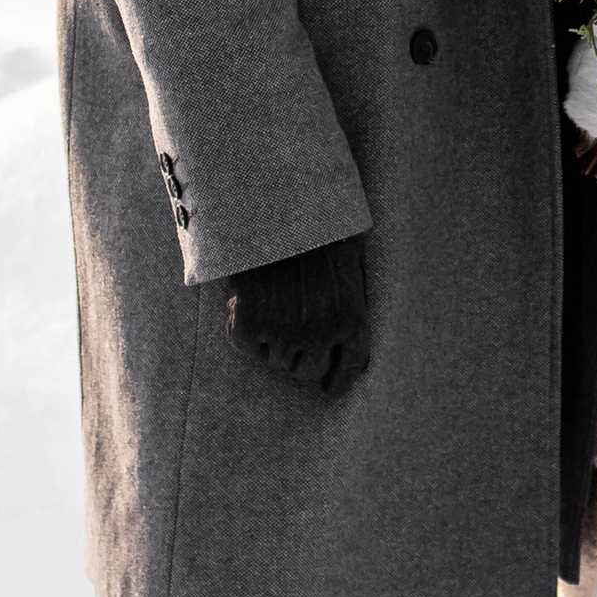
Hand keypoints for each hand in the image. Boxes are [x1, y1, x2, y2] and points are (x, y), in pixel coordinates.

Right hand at [225, 236, 370, 398]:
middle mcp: (321, 334)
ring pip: (273, 360)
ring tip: (268, 302)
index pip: (348, 371)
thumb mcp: (350, 263)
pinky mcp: (250, 326)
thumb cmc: (317, 229)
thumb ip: (351, 306)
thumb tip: (358, 355)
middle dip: (295, 355)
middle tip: (287, 329)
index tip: (327, 391)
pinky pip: (243, 344)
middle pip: (305, 372)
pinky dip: (239, 326)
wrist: (276, 205)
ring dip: (269, 339)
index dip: (336, 383)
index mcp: (352, 320)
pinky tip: (243, 302)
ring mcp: (284, 332)